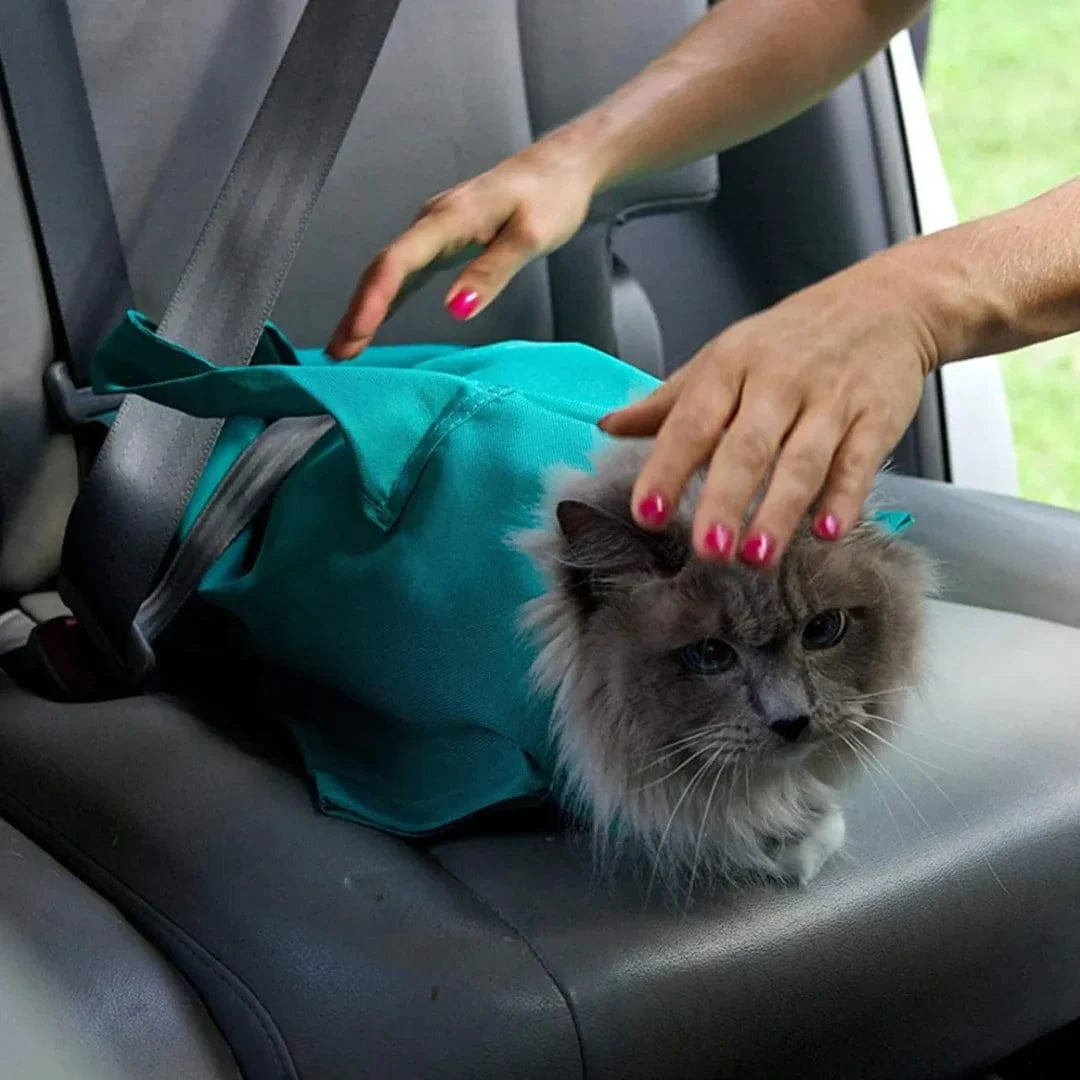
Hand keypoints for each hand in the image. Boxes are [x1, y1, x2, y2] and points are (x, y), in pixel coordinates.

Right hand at [327, 136, 599, 358]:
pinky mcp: (442, 241)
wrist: (561, 167)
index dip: (373, 300)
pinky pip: (404, 273)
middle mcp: (432, 222)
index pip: (398, 262)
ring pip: (388, 272)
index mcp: (449, 219)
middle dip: (356, 312)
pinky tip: (372, 324)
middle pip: (382, 269)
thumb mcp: (530, 237)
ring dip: (364, 309)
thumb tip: (455, 309)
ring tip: (345, 348)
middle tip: (337, 354)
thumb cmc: (552, 197)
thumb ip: (491, 273)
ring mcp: (434, 231)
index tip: (357, 333)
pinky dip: (385, 300)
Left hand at [599, 255, 937, 565]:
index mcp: (730, 366)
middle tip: (707, 550)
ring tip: (756, 556)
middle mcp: (777, 382)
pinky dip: (844, 498)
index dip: (667, 468)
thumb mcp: (722, 358)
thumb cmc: (792, 338)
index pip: (690, 422)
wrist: (884, 302)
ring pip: (801, 461)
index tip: (647, 510)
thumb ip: (668, 402)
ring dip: (779, 512)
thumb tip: (610, 427)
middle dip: (725, 500)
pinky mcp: (875, 418)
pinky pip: (857, 463)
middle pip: (746, 447)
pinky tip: (828, 531)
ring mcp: (829, 400)